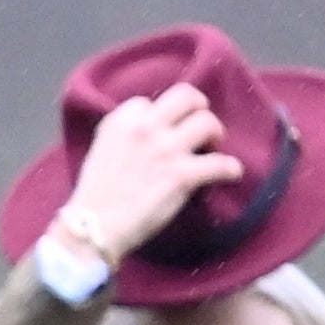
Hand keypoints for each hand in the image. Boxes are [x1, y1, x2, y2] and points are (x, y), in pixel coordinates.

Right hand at [50, 88, 247, 269]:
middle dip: (198, 107)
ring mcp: (165, 150)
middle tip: (200, 126)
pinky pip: (221, 163)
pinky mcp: (182, 176)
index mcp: (121, 122)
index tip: (161, 131)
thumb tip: (143, 136)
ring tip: (213, 148)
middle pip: (186, 96)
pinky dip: (231, 169)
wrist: (93, 228)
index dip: (159, 116)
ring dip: (216, 134)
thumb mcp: (100, 151)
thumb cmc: (93, 197)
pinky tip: (231, 173)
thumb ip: (122, 136)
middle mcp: (145, 129)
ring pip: (207, 122)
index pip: (148, 102)